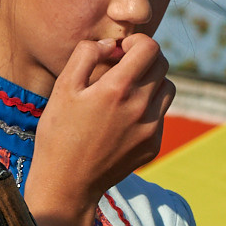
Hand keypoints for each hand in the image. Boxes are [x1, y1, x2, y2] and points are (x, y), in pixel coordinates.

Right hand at [25, 36, 174, 225]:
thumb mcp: (63, 87)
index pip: (150, 48)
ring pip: (167, 89)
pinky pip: (161, 115)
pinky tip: (124, 118)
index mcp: (117, 89)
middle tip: (124, 67)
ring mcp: (150, 129)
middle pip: (162, 65)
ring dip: (152, 82)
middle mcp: (140, 108)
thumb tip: (110, 44)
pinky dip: (148, 108)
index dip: (136, 41)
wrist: (67, 183)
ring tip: (127, 91)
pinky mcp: (153, 145)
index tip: (121, 50)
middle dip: (144, 59)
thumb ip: (86, 55)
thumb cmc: (59, 133)